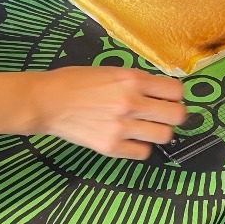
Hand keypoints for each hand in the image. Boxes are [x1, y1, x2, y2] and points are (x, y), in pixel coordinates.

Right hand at [32, 67, 186, 158]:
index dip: (174, 94)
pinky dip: (140, 147)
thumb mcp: (111, 71)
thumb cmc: (75, 81)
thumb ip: (136, 81)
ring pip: (164, 136)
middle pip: (177, 115)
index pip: (176, 90)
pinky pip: (143, 152)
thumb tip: (159, 91)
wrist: (46, 102)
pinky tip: (130, 139)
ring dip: (158, 131)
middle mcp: (131, 102)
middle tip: (162, 114)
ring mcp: (122, 127)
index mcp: (132, 79)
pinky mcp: (111, 147)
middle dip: (173, 114)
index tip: (167, 97)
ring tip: (145, 127)